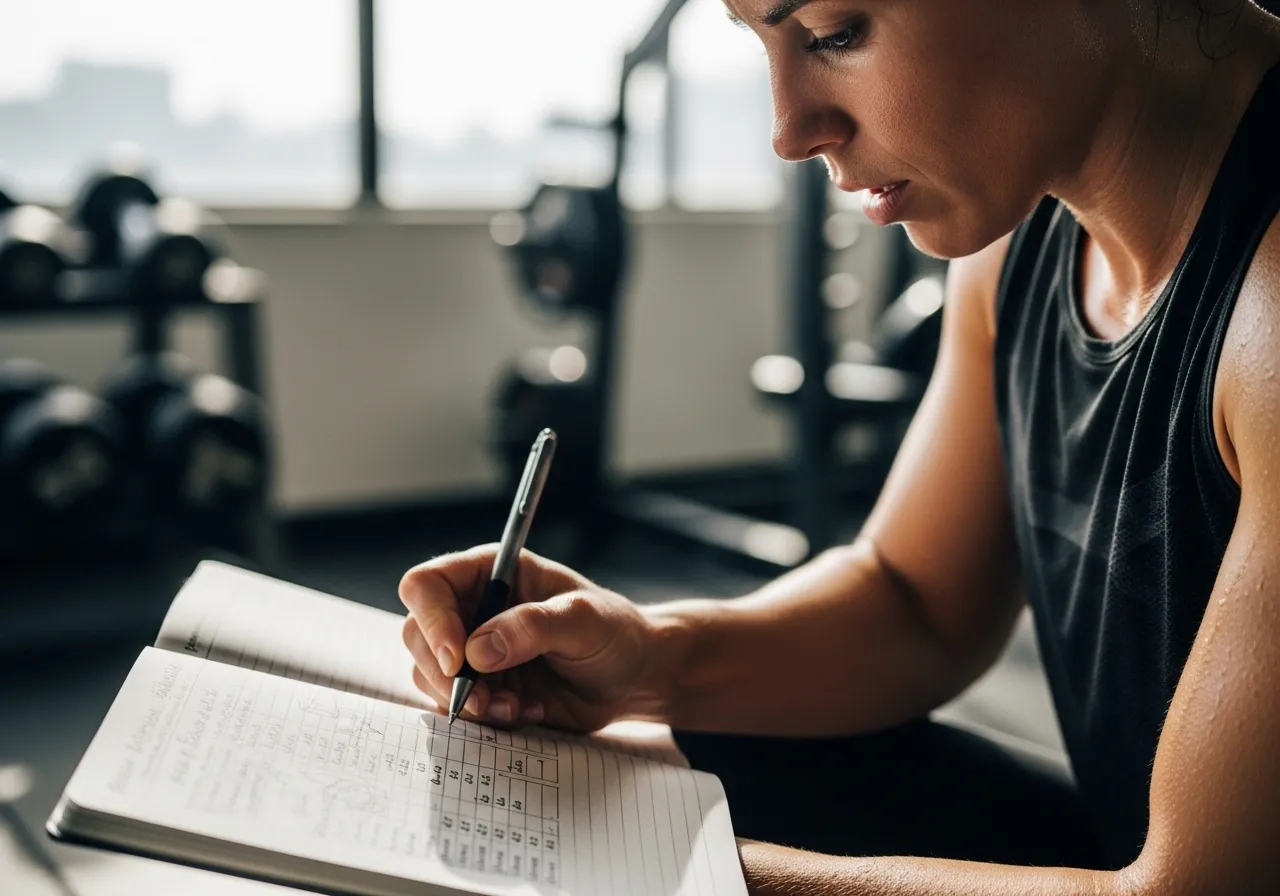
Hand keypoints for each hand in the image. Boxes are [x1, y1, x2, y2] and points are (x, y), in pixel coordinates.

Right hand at [399, 544, 669, 731]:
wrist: (632, 677)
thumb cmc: (615, 633)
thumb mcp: (584, 621)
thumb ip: (534, 626)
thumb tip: (478, 650)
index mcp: (491, 573)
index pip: (428, 584)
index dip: (432, 620)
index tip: (458, 659)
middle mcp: (473, 608)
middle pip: (417, 634)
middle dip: (444, 674)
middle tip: (485, 699)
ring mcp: (474, 651)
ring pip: (430, 676)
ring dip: (466, 701)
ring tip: (516, 708)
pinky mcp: (483, 688)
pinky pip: (456, 707)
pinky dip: (483, 719)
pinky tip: (526, 713)